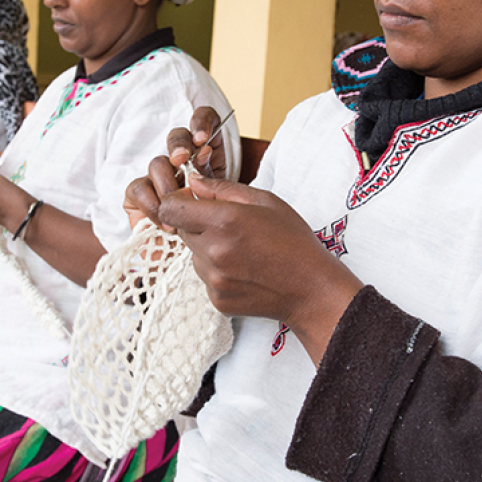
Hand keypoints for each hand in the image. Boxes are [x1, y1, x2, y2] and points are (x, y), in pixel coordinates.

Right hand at [123, 107, 228, 229]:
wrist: (200, 259)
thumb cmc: (219, 231)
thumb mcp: (230, 208)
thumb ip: (223, 186)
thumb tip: (205, 160)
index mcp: (209, 155)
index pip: (204, 120)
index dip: (201, 122)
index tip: (203, 139)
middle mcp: (182, 164)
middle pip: (177, 138)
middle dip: (178, 146)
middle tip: (182, 161)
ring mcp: (159, 180)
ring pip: (157, 163)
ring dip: (166, 183)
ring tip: (178, 208)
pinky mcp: (137, 198)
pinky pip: (137, 188)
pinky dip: (150, 204)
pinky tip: (165, 223)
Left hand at [159, 175, 362, 360]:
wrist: (311, 288)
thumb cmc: (292, 240)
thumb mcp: (265, 201)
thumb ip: (223, 188)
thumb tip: (193, 182)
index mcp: (224, 221)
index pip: (171, 208)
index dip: (178, 202)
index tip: (193, 202)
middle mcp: (213, 251)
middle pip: (182, 231)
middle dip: (198, 225)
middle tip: (230, 228)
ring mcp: (214, 279)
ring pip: (194, 256)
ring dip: (208, 250)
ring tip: (242, 252)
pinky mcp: (217, 300)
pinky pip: (206, 279)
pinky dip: (219, 273)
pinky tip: (245, 271)